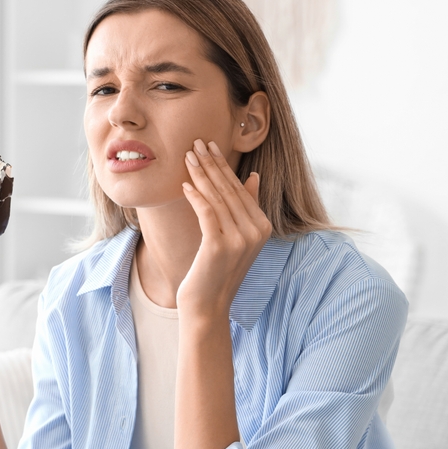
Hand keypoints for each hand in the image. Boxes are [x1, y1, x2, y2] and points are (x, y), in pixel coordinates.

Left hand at [177, 139, 271, 318]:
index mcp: (262, 227)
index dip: (224, 166)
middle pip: (229, 190)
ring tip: (187, 156)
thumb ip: (246, 208)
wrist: (208, 306)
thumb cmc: (216, 271)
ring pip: (217, 197)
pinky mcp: (219, 246)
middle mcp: (256, 232)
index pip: (240, 189)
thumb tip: (254, 177)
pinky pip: (206, 212)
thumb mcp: (236, 238)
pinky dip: (195, 196)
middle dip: (211, 163)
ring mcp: (240, 240)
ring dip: (200, 174)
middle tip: (196, 142)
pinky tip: (184, 184)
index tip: (210, 145)